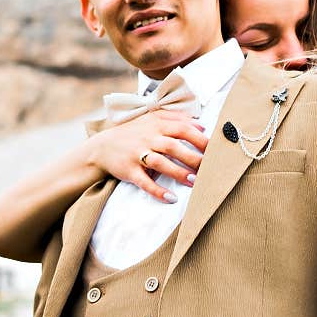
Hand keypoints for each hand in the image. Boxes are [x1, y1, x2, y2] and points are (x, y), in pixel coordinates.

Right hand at [85, 109, 208, 202]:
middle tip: (209, 167)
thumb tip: (202, 124)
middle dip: (192, 157)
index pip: (182, 128)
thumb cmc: (133, 132)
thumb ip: (176, 118)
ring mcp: (138, 154)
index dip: (199, 138)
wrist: (101, 147)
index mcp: (156, 125)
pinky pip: (145, 182)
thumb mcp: (152, 119)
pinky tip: (171, 199)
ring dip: (179, 173)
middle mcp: (148, 138)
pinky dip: (157, 191)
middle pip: (173, 146)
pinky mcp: (130, 170)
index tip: (214, 148)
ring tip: (195, 182)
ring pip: (160, 163)